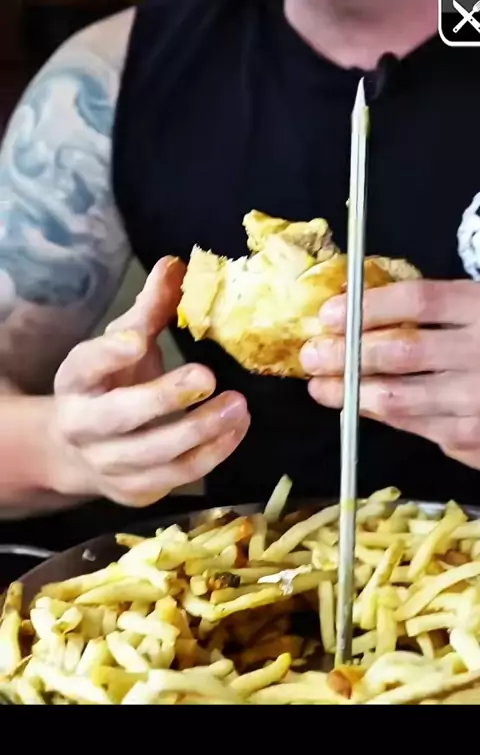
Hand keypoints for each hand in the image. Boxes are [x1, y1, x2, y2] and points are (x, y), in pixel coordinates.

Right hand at [49, 257, 249, 505]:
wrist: (81, 450)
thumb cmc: (111, 384)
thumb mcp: (123, 343)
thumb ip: (149, 309)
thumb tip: (177, 264)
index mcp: (77, 380)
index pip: (86, 364)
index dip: (108, 354)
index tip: (137, 338)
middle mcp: (85, 425)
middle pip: (121, 417)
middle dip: (164, 398)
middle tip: (208, 376)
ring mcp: (109, 464)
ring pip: (156, 455)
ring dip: (202, 431)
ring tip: (239, 406)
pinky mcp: (136, 490)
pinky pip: (178, 476)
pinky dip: (212, 454)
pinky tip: (236, 428)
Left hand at [299, 279, 479, 468]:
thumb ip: (444, 311)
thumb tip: (366, 310)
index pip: (417, 302)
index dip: (366, 307)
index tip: (328, 313)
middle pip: (400, 353)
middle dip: (344, 355)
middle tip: (310, 354)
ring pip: (401, 400)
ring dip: (351, 394)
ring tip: (320, 387)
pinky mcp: (477, 442)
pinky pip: (421, 428)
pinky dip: (387, 416)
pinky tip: (362, 408)